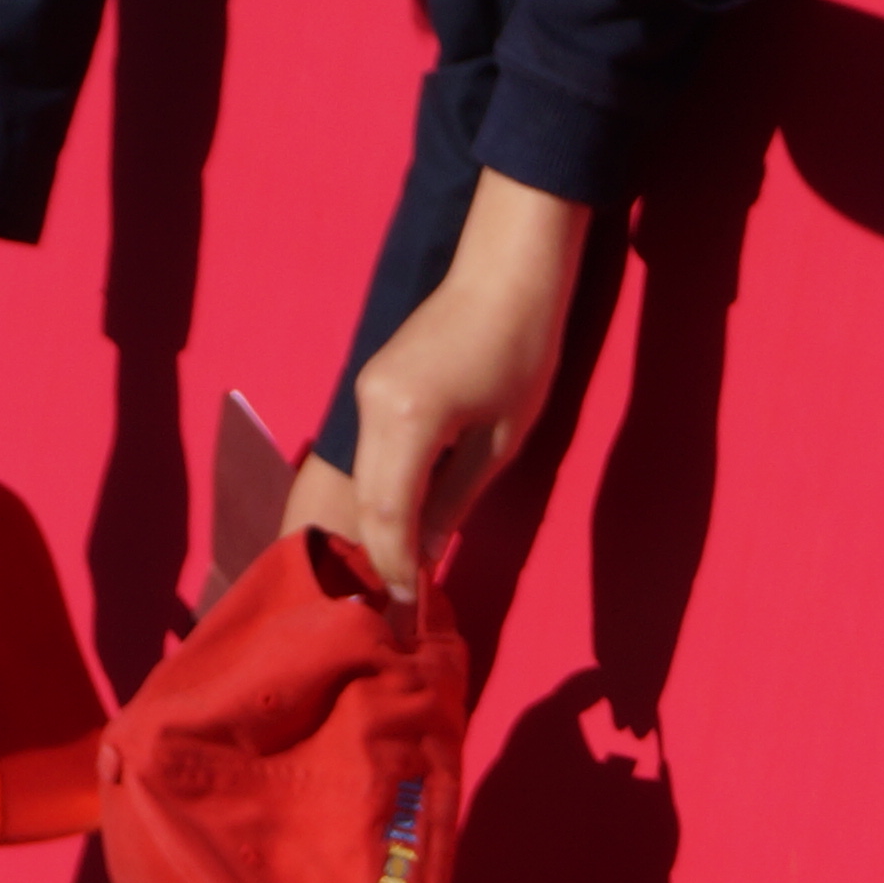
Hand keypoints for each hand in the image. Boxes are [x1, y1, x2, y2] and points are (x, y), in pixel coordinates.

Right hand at [297, 173, 591, 600]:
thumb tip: (423, 558)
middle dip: (378, 556)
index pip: (389, 515)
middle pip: (365, 502)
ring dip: (378, 528)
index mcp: (407, 419)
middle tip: (397, 607)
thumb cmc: (521, 352)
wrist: (505, 272)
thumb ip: (454, 503)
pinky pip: (368, 457)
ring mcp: (364, 392)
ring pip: (362, 482)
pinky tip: (402, 522)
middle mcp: (371, 406)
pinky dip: (381, 495)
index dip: (394, 568)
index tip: (405, 610)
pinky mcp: (370, 386)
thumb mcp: (500, 443)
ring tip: (399, 574)